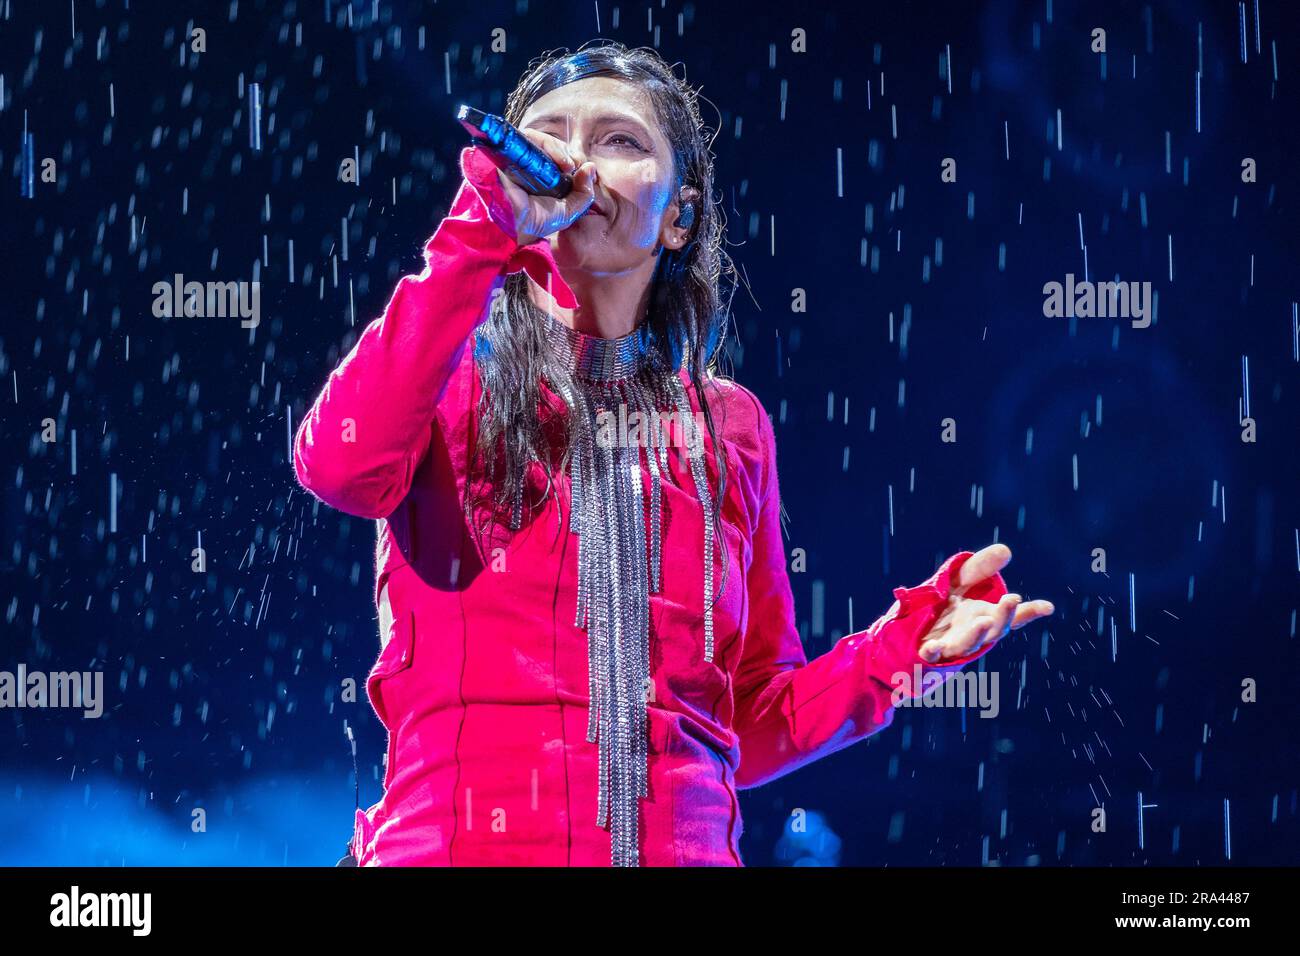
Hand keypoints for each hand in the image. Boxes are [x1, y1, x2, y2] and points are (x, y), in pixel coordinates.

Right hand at [494, 128, 599, 246]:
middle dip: (572, 156)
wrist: (508, 222)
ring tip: (568, 165)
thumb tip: (591, 167)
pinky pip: (532, 136)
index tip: (586, 174)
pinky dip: (550, 145)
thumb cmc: (532, 221)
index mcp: (545, 180)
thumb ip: (583, 195)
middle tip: (577, 167)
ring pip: (546, 141)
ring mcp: (522, 156)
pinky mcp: (512, 147)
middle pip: (557, 149)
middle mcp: (534, 166)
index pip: (564, 162)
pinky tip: (559, 161)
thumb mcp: (567, 213)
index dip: (578, 164)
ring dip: (562, 151)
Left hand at [916, 544, 1053, 663]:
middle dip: (1003, 616)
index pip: (1011, 616)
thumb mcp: (958, 581)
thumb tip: (1005, 550)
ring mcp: (952, 645)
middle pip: (994, 630)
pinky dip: (933, 652)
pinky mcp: (929, 652)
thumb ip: (979, 568)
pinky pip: (932, 655)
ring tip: (983, 620)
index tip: (1047, 606)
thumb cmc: (941, 607)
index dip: (1028, 611)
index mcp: (984, 617)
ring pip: (968, 644)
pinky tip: (932, 647)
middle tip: (1011, 600)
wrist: (909, 630)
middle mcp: (972, 634)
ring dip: (976, 634)